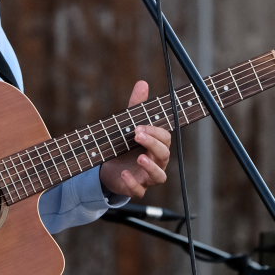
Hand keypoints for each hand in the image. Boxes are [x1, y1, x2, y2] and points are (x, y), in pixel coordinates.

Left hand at [99, 81, 171, 198]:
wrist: (109, 168)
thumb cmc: (125, 145)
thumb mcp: (128, 124)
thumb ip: (136, 107)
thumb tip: (143, 83)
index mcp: (156, 146)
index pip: (165, 139)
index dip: (155, 133)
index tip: (140, 126)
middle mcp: (156, 162)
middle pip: (164, 155)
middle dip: (153, 144)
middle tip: (137, 135)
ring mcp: (147, 177)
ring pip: (159, 176)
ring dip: (151, 167)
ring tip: (140, 157)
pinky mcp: (135, 188)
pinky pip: (140, 191)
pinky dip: (133, 183)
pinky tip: (125, 173)